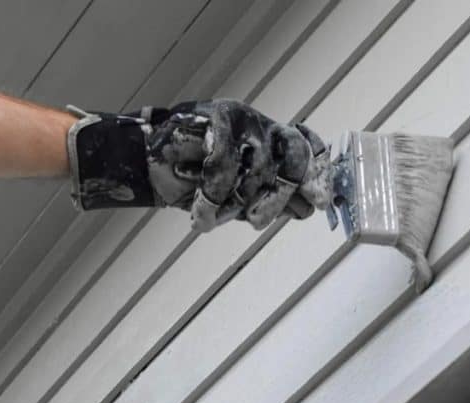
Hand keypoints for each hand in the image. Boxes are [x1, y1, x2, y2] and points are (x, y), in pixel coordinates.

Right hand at [146, 100, 329, 231]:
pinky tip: (201, 212)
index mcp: (272, 141)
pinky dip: (211, 198)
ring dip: (232, 204)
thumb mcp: (237, 193)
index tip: (321, 203)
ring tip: (213, 215)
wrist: (148, 165)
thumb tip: (307, 207)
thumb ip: (269, 197)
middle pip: (292, 160)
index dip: (318, 174)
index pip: (308, 149)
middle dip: (279, 197)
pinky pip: (224, 166)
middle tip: (257, 221)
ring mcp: (240, 117)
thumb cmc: (192, 181)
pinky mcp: (214, 116)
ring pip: (257, 169)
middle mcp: (261, 126)